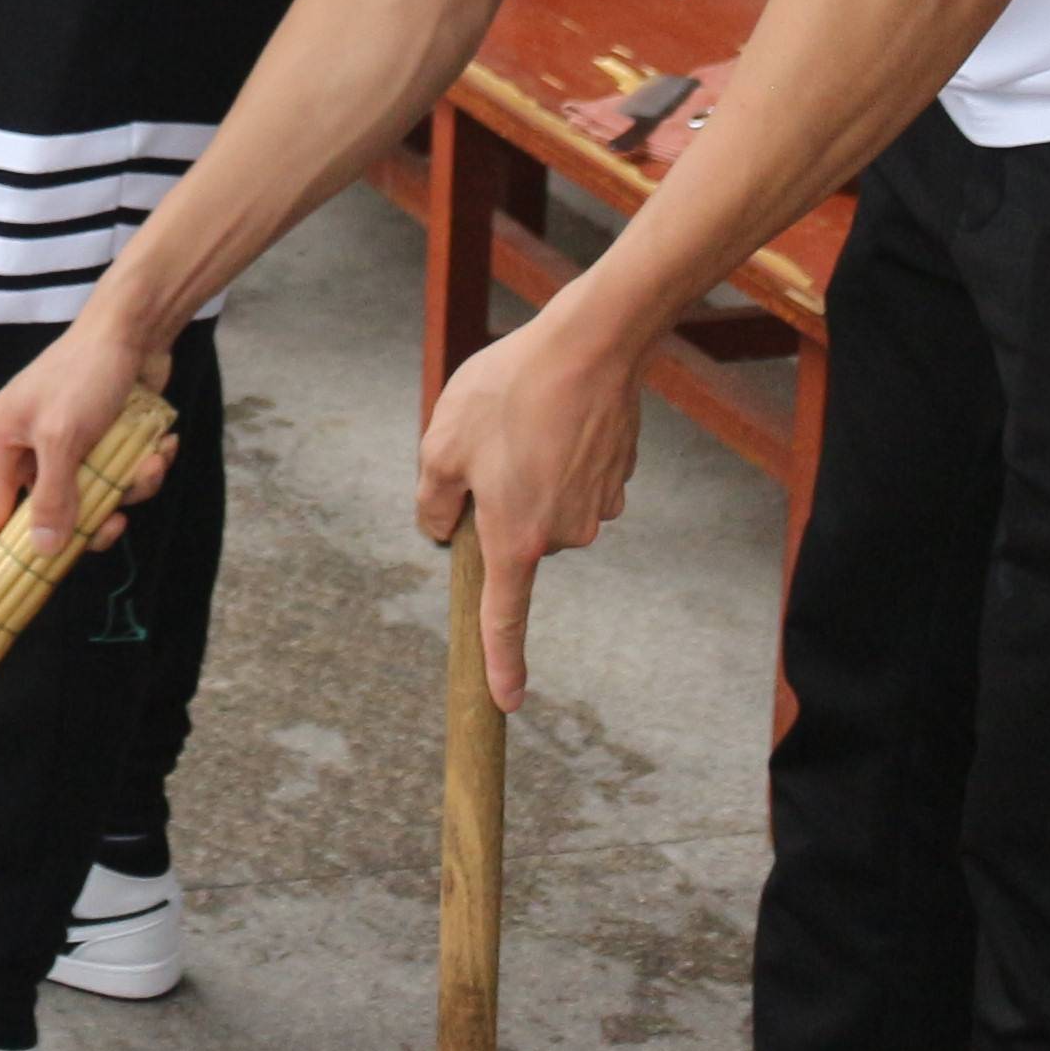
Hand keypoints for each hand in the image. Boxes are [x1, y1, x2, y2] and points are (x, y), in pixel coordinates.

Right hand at [0, 309, 175, 582]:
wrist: (135, 329)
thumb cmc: (87, 372)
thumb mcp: (65, 438)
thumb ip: (51, 498)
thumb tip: (41, 551)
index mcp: (0, 443)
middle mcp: (25, 448)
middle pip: (47, 517)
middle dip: (89, 519)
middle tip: (112, 520)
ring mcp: (63, 447)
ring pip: (90, 502)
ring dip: (126, 488)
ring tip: (148, 461)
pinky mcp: (98, 442)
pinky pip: (115, 480)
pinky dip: (140, 469)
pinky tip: (157, 447)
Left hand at [413, 310, 642, 711]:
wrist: (591, 346)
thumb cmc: (508, 394)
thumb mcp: (443, 443)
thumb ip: (433, 499)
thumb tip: (439, 531)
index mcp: (515, 539)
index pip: (504, 619)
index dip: (503, 664)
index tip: (507, 703)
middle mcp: (564, 536)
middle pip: (516, 540)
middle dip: (496, 505)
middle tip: (485, 445)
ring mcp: (596, 510)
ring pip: (545, 507)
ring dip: (527, 476)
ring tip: (521, 421)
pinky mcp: (616, 481)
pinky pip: (573, 482)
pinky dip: (558, 459)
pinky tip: (554, 417)